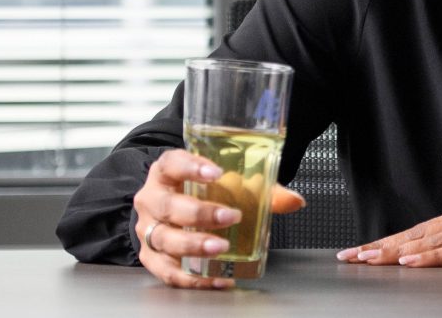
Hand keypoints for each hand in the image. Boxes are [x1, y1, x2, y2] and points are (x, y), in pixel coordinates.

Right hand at [132, 149, 306, 289]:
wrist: (177, 208)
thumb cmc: (202, 192)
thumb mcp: (228, 184)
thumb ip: (261, 190)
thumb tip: (294, 201)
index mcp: (167, 173)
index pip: (172, 164)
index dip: (191, 167)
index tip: (216, 172)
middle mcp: (152, 199)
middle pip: (168, 205)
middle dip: (200, 213)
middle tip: (231, 217)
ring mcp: (148, 229)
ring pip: (164, 239)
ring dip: (193, 245)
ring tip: (221, 248)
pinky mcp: (150, 256)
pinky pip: (167, 271)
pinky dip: (191, 277)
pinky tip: (216, 277)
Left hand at [337, 187, 441, 267]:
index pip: (422, 230)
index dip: (391, 241)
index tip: (363, 250)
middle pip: (419, 233)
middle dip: (382, 246)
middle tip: (351, 256)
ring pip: (432, 239)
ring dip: (397, 250)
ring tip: (369, 258)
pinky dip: (434, 254)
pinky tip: (413, 260)